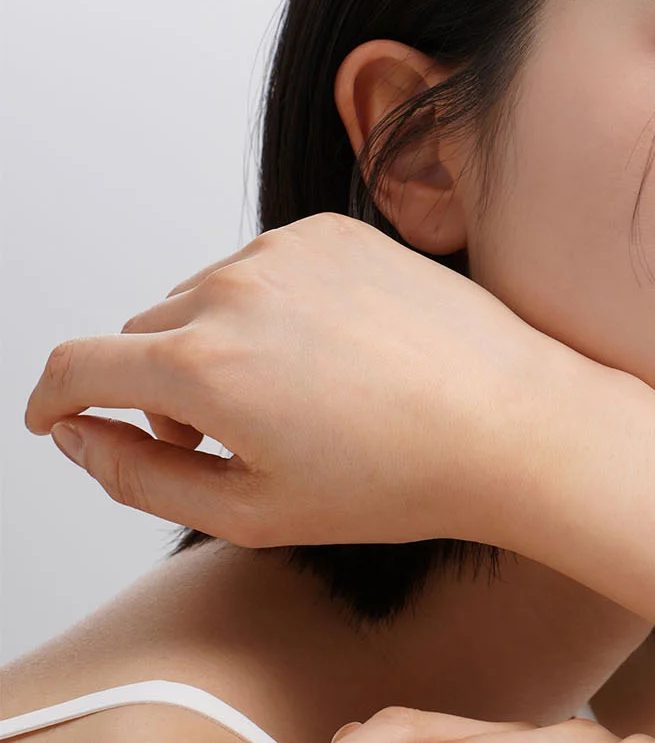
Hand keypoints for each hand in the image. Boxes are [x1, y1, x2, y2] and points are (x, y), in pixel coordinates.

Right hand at [24, 213, 602, 548]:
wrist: (513, 422)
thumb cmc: (401, 478)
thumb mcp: (252, 512)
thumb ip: (140, 477)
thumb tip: (80, 435)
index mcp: (204, 365)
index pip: (76, 365)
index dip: (53, 398)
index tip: (58, 416)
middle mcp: (235, 290)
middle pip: (144, 333)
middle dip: (159, 389)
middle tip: (224, 443)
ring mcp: (287, 251)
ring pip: (204, 298)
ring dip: (216, 345)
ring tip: (292, 403)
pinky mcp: (333, 230)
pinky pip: (264, 268)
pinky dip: (270, 308)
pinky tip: (330, 356)